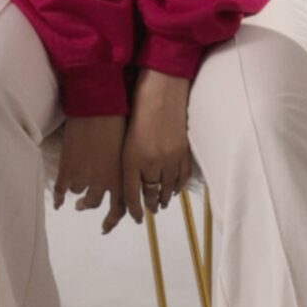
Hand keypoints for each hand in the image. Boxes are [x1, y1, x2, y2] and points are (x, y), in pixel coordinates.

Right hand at [53, 114, 128, 233]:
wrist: (97, 108)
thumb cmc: (118, 122)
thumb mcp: (128, 150)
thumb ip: (124, 169)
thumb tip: (123, 178)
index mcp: (120, 177)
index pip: (120, 207)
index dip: (117, 219)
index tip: (112, 225)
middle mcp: (102, 181)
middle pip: (95, 203)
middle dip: (90, 205)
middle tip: (84, 206)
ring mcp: (83, 175)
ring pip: (78, 193)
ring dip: (77, 193)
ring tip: (74, 192)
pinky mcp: (67, 168)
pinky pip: (62, 189)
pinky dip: (59, 198)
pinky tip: (58, 203)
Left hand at [122, 69, 193, 224]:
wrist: (161, 88)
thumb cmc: (136, 106)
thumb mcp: (124, 135)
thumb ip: (125, 158)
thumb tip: (127, 177)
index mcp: (131, 159)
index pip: (131, 194)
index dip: (132, 209)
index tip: (135, 218)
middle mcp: (150, 162)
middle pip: (150, 194)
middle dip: (149, 205)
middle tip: (149, 211)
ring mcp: (169, 158)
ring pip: (167, 188)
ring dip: (164, 198)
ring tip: (161, 203)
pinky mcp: (183, 151)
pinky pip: (181, 177)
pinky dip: (178, 187)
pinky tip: (175, 189)